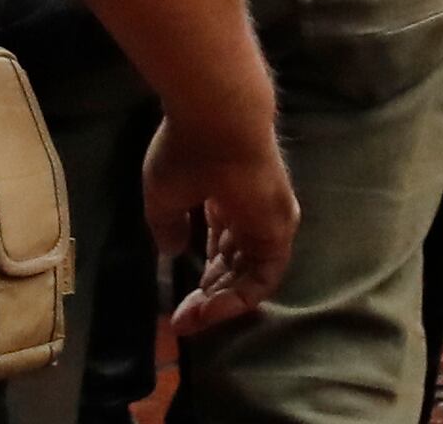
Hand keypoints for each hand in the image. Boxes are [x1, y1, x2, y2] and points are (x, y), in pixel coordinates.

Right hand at [138, 103, 299, 339]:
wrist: (218, 121)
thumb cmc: (187, 150)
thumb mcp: (164, 193)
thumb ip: (168, 226)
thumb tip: (173, 252)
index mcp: (224, 196)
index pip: (218, 246)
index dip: (198, 272)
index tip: (174, 299)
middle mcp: (249, 213)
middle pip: (233, 266)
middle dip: (208, 296)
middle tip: (182, 319)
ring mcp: (266, 223)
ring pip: (248, 277)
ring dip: (221, 304)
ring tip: (191, 320)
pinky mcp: (278, 233)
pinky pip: (262, 278)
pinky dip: (239, 298)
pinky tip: (210, 310)